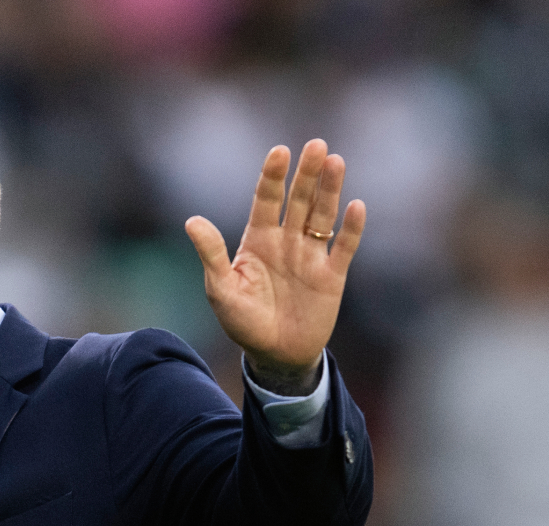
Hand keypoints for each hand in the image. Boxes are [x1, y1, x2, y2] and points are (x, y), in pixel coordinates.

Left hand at [185, 139, 365, 394]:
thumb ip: (211, 255)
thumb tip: (192, 220)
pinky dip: (351, 228)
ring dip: (330, 190)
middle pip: (299, 200)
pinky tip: (356, 206)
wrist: (274, 356)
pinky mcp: (332, 276)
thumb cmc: (242, 322)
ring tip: (336, 162)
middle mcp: (286, 242)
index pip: (266, 200)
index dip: (272, 177)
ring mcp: (310, 257)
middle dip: (307, 174)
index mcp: (257, 240)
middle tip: (317, 146)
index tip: (279, 152)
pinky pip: (343, 247)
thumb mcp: (221, 290)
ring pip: (323, 216)